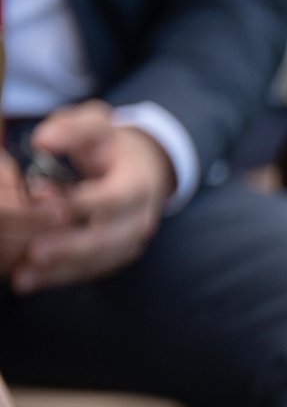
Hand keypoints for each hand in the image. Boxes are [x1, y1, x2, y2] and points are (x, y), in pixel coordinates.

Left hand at [0, 105, 173, 294]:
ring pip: (99, 261)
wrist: (143, 169)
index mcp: (138, 184)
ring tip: (24, 278)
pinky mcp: (117, 255)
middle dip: (71, 247)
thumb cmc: (110, 145)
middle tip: (34, 252)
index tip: (50, 206)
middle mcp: (140, 217)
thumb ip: (72, 128)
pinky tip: (30, 280)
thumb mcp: (95, 125)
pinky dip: (61, 277)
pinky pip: (92, 271)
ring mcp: (131, 240)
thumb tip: (43, 141)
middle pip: (109, 238)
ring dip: (61, 271)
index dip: (84, 205)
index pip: (115, 198)